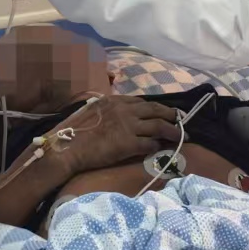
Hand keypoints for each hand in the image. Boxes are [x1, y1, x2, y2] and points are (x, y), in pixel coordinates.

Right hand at [49, 96, 179, 175]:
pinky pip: (149, 144)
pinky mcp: (129, 144)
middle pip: (155, 110)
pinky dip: (157, 146)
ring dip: (172, 131)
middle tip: (180, 119)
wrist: (68, 147)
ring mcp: (128, 126)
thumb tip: (116, 115)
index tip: (162, 111)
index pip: (141, 102)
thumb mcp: (91, 110)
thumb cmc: (74, 130)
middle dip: (170, 115)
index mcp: (115, 101)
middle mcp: (124, 110)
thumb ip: (106, 110)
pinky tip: (160, 148)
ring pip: (158, 126)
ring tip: (180, 136)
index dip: (155, 107)